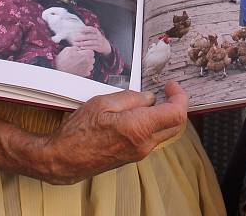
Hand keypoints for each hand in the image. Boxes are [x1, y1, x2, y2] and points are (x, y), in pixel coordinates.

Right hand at [37, 81, 188, 183]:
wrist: (65, 159)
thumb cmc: (79, 132)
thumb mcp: (103, 103)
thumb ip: (131, 98)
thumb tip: (149, 98)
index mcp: (139, 128)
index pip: (176, 114)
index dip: (179, 96)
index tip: (171, 86)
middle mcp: (144, 144)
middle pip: (176, 125)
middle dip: (176, 105)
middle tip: (167, 90)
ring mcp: (140, 152)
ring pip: (165, 132)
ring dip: (165, 114)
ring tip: (150, 100)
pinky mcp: (134, 156)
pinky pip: (153, 138)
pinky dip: (154, 123)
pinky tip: (140, 113)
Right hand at [55, 46, 94, 76]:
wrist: (58, 69)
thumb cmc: (63, 59)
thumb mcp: (69, 48)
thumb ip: (77, 47)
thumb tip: (80, 48)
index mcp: (86, 55)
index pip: (91, 51)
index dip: (86, 51)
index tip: (82, 52)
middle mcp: (88, 62)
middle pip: (92, 58)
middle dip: (87, 57)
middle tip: (79, 57)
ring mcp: (87, 69)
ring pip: (90, 65)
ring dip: (87, 64)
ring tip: (79, 63)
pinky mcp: (84, 74)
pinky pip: (88, 71)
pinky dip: (85, 70)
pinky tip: (79, 68)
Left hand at [71, 27, 112, 55]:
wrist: (105, 45)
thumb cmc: (96, 39)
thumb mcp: (94, 34)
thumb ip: (87, 32)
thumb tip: (77, 30)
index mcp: (96, 31)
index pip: (91, 29)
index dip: (85, 29)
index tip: (79, 30)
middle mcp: (98, 36)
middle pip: (90, 36)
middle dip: (81, 37)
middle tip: (74, 39)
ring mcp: (99, 42)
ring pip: (90, 42)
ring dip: (83, 43)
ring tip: (76, 44)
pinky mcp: (98, 47)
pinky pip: (92, 47)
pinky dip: (86, 47)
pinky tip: (81, 47)